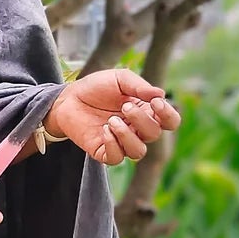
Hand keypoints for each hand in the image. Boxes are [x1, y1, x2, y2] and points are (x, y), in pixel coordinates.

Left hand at [46, 69, 180, 165]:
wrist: (68, 98)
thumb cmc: (96, 87)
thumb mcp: (119, 79)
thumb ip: (139, 86)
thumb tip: (161, 95)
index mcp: (146, 111)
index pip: (170, 122)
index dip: (168, 115)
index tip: (155, 102)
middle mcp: (137, 130)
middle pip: (154, 135)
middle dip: (142, 120)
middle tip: (124, 106)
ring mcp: (121, 143)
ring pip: (138, 152)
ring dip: (127, 135)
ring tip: (112, 120)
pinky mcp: (104, 152)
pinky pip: (117, 158)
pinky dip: (112, 144)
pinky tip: (104, 130)